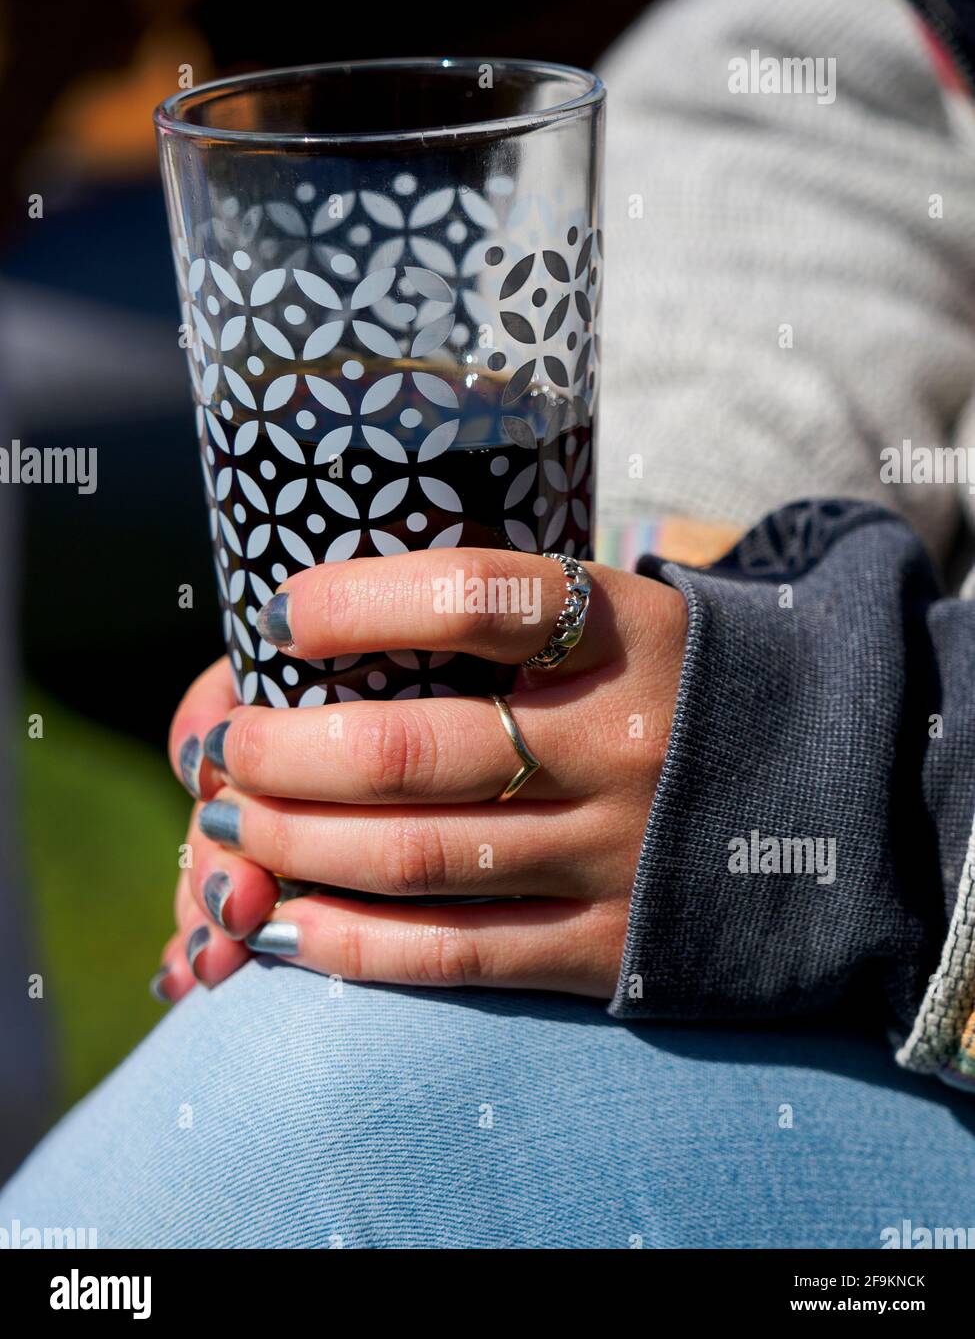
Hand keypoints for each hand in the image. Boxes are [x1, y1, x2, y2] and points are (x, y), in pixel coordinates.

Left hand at [155, 548, 686, 1003]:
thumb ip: (511, 621)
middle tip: (226, 752)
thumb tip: (329, 633)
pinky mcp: (608, 944)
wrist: (838, 796)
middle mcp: (620, 743)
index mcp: (626, 636)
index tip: (281, 615)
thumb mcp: (628, 622)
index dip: (358, 601)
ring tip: (231, 828)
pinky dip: (352, 942)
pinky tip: (286, 923)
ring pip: (415, 858)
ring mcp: (616, 853)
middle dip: (284, 754)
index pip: (478, 596)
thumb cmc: (684, 693)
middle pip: (411, 750)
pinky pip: (455, 954)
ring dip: (295, 845)